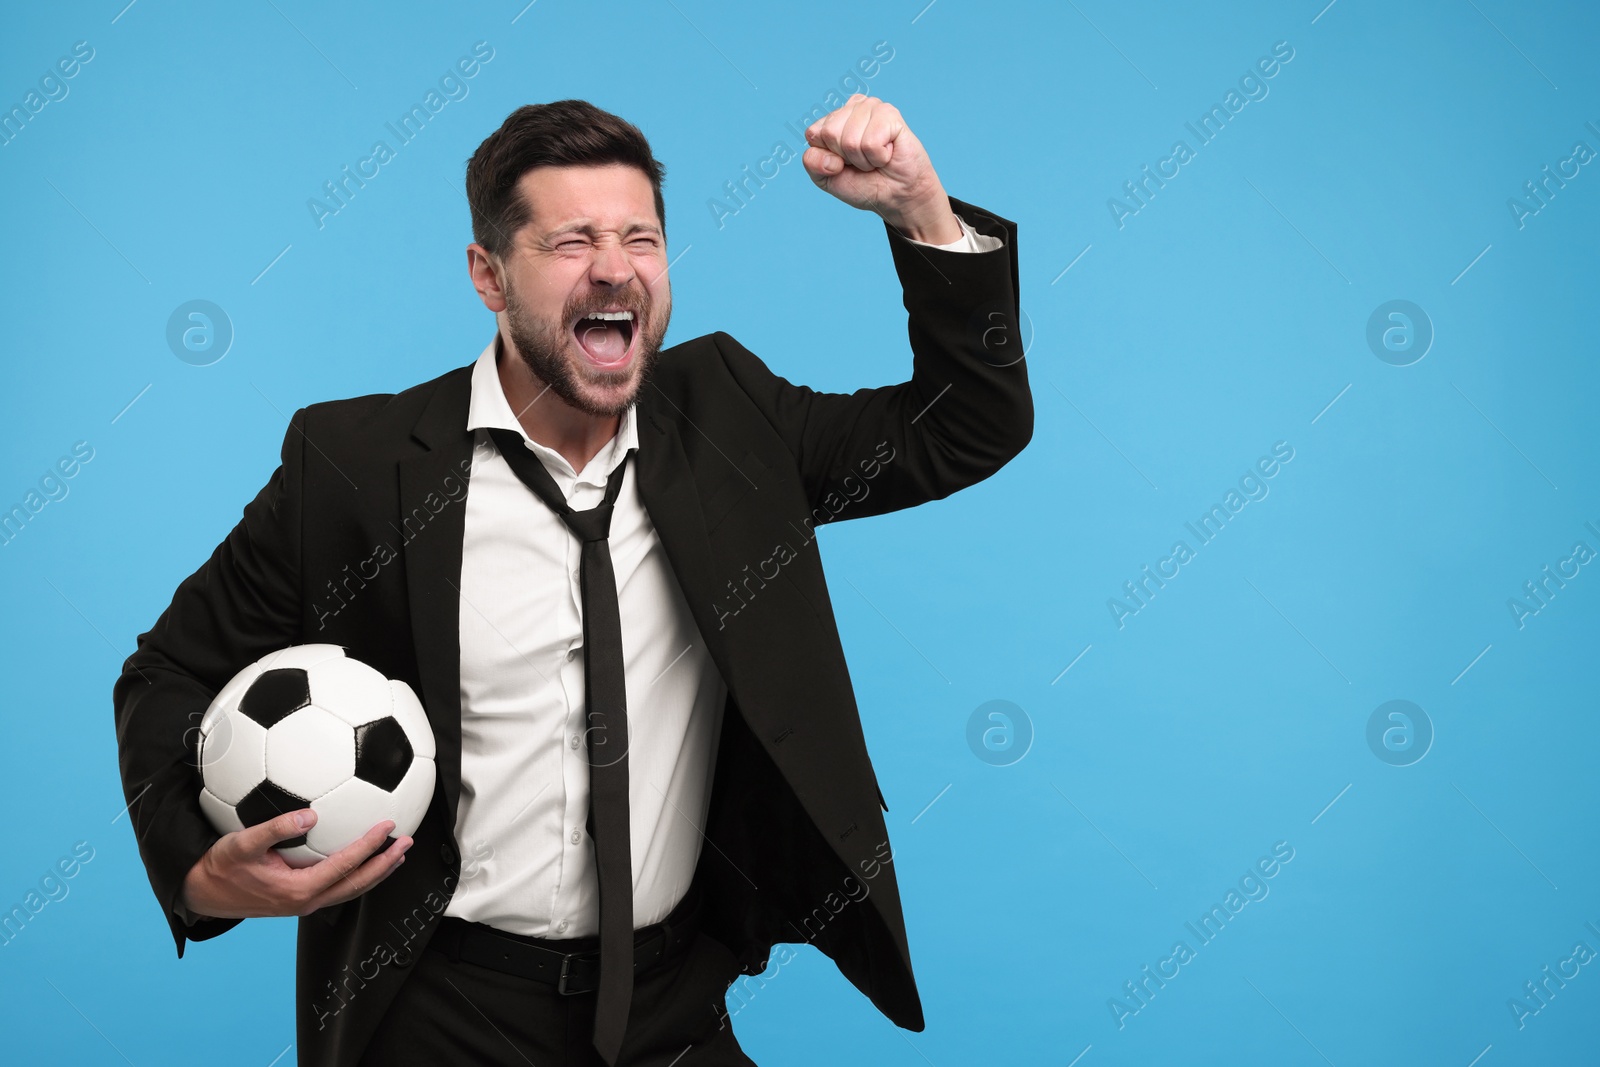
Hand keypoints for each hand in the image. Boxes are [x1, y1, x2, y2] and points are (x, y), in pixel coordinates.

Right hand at [181, 809, 410, 919]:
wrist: (202, 894)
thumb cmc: (221, 866)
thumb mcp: (242, 844)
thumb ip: (275, 829)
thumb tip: (309, 815)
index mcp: (298, 890)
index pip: (345, 865)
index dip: (370, 845)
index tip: (388, 826)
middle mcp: (306, 901)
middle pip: (357, 884)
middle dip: (386, 864)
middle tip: (408, 843)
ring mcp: (304, 904)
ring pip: (350, 890)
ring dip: (376, 872)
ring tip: (397, 855)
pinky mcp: (299, 900)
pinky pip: (337, 888)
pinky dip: (357, 875)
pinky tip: (362, 861)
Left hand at [801, 94, 961, 244]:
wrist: (896, 197)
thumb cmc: (864, 184)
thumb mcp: (826, 179)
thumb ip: (812, 163)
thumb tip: (828, 154)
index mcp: (833, 118)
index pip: (813, 133)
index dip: (827, 157)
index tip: (844, 163)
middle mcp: (852, 107)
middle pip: (830, 134)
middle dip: (846, 157)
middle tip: (863, 161)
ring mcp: (871, 107)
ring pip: (850, 140)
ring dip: (863, 160)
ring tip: (876, 158)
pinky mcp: (890, 114)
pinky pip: (870, 142)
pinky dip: (878, 157)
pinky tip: (887, 154)